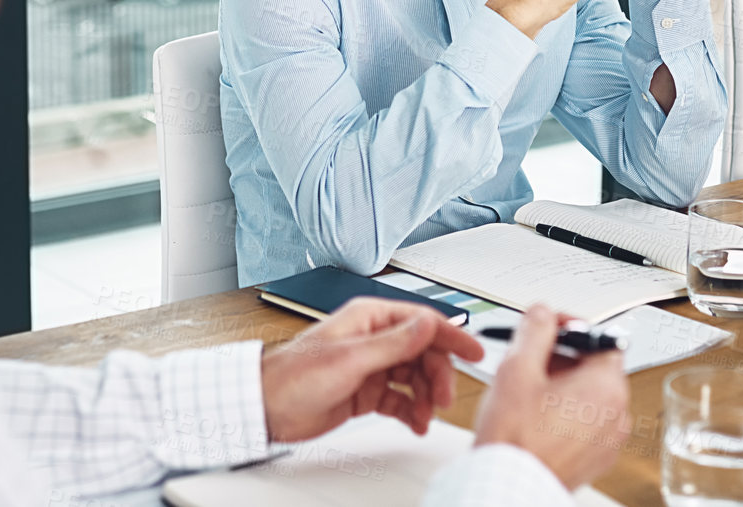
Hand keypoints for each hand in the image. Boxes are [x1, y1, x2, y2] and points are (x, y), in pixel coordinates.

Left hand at [260, 297, 484, 443]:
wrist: (267, 407)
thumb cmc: (295, 375)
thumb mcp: (351, 358)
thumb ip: (394, 343)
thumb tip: (428, 323)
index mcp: (370, 319)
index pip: (422, 321)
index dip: (452, 335)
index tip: (475, 352)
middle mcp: (373, 340)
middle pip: (423, 352)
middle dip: (438, 374)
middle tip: (443, 398)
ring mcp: (371, 366)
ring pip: (414, 376)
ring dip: (425, 396)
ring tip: (426, 415)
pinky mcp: (367, 391)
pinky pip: (400, 399)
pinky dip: (411, 411)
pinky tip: (415, 423)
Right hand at [472, 305, 629, 490]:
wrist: (510, 486)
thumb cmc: (516, 438)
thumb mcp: (518, 368)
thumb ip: (535, 330)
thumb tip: (543, 313)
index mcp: (606, 387)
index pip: (600, 338)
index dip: (570, 327)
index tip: (549, 326)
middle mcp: (617, 413)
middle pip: (595, 367)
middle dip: (562, 357)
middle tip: (531, 358)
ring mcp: (608, 440)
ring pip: (589, 396)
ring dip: (563, 385)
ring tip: (528, 390)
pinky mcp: (595, 458)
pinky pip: (586, 423)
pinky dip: (566, 413)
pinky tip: (536, 417)